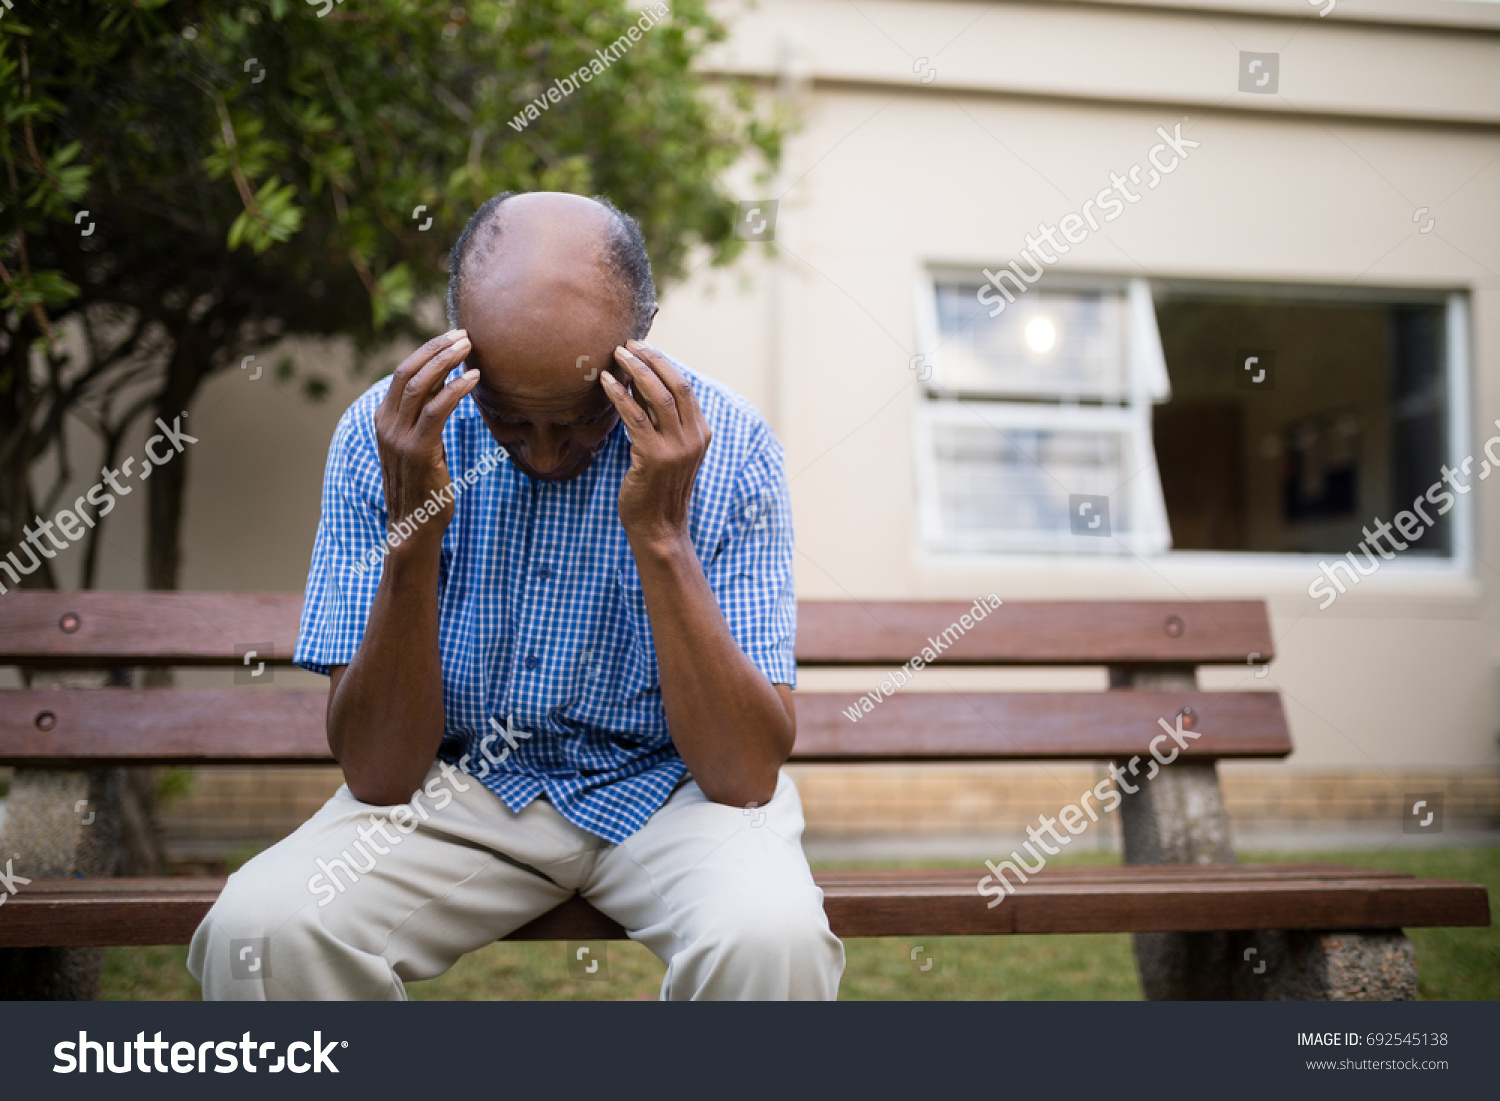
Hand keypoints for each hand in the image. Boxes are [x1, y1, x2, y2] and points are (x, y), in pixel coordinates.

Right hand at [373, 329, 477, 544]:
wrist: (413, 526)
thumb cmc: (424, 485)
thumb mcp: (421, 445)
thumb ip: (426, 418)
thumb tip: (446, 388)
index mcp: (384, 419)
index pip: (403, 373)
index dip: (427, 351)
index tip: (452, 337)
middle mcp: (386, 424)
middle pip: (409, 371)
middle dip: (436, 348)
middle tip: (463, 334)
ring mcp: (399, 437)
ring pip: (421, 385)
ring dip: (447, 361)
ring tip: (470, 347)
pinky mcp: (418, 450)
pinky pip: (437, 410)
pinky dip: (456, 389)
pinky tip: (474, 378)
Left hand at [600, 341, 711, 551]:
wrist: (660, 529)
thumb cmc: (658, 490)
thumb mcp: (670, 452)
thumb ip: (664, 423)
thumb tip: (642, 387)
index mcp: (702, 433)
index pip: (685, 387)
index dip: (663, 363)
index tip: (642, 348)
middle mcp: (694, 438)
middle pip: (676, 383)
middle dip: (651, 359)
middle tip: (628, 344)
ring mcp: (676, 448)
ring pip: (657, 395)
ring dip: (635, 370)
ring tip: (616, 355)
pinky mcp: (654, 457)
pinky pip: (634, 417)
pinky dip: (619, 395)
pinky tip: (606, 383)